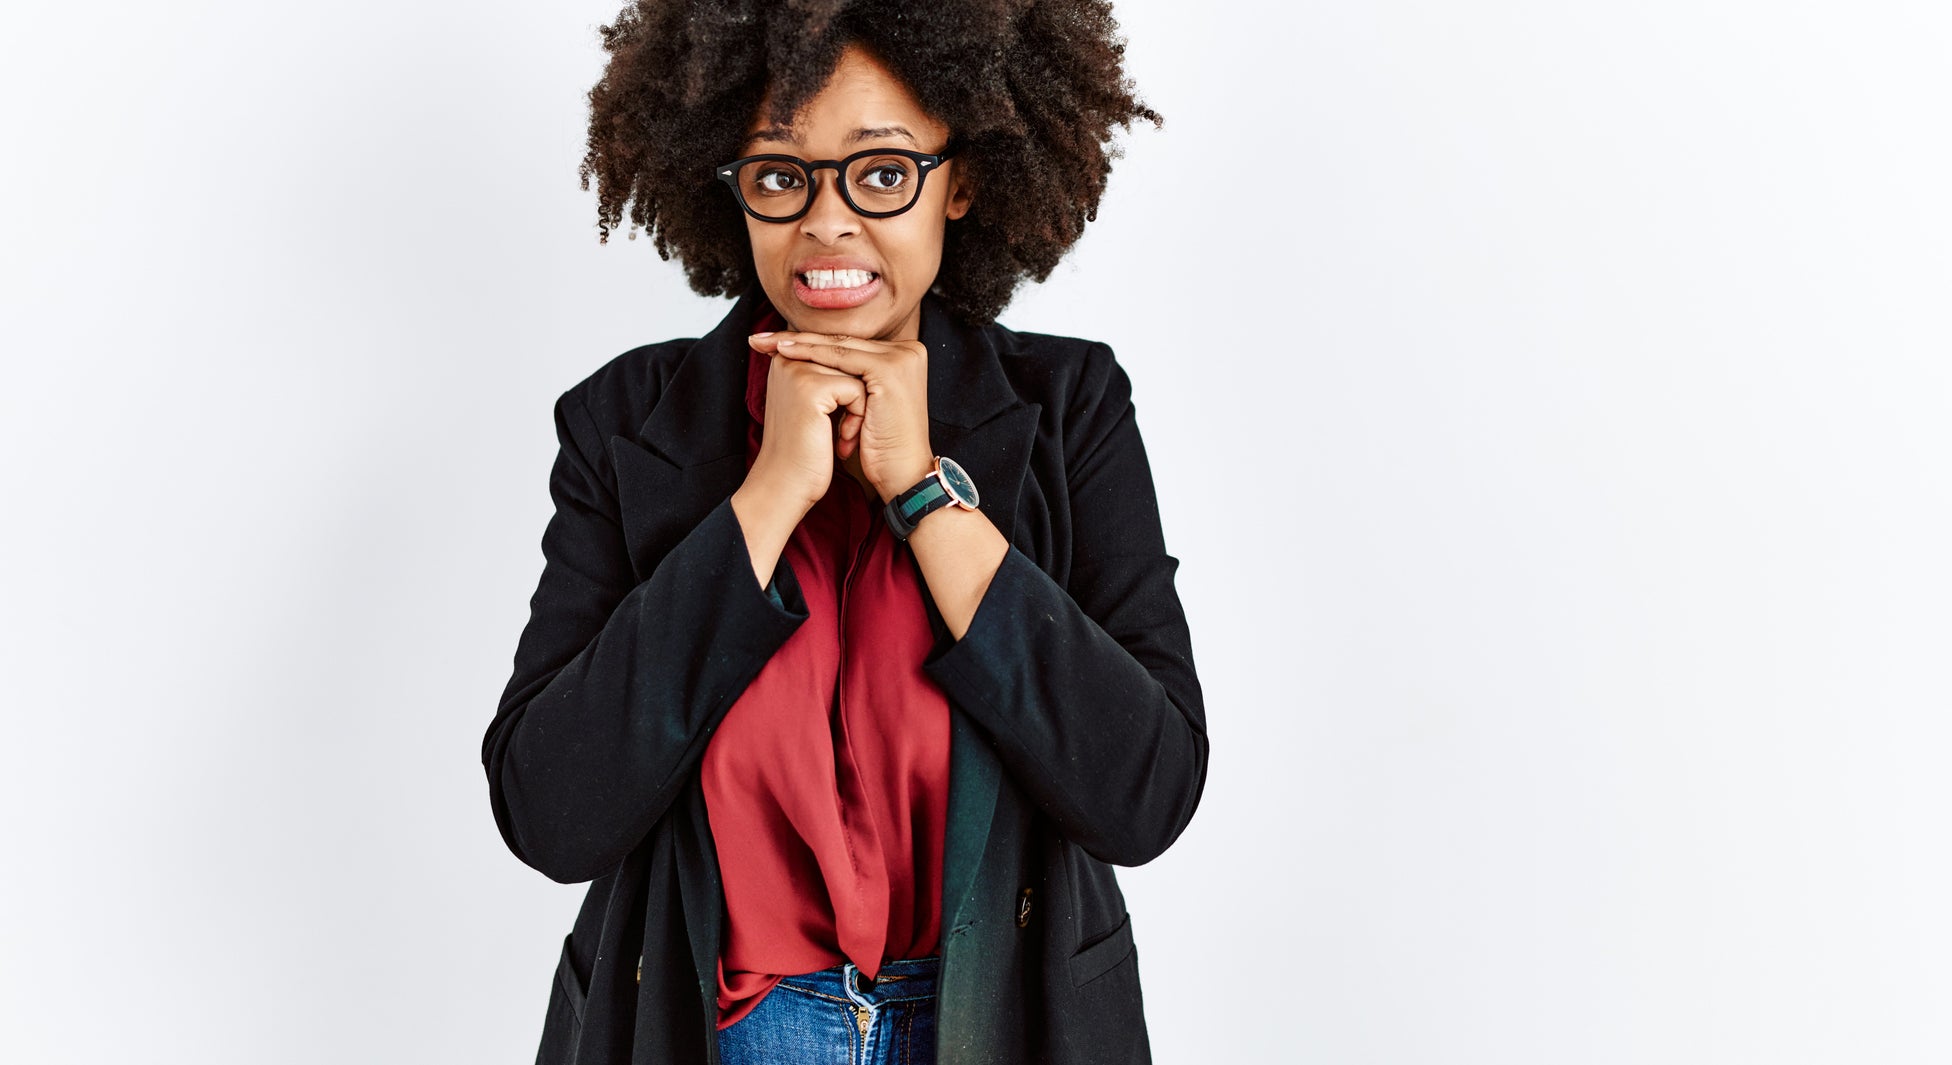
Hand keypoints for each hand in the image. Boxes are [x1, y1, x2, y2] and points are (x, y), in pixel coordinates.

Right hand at [744, 348, 867, 513]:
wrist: (786, 484)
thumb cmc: (804, 450)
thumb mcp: (814, 405)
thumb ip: (828, 376)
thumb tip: (862, 359)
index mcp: (786, 359)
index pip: (839, 358)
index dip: (847, 392)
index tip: (830, 422)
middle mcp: (788, 358)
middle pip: (849, 364)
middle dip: (854, 399)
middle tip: (841, 432)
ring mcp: (798, 371)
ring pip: (856, 375)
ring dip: (859, 409)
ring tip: (842, 436)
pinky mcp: (811, 388)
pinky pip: (857, 390)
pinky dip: (858, 417)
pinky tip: (843, 439)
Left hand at [749, 330, 935, 501]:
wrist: (902, 473)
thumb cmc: (880, 444)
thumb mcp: (864, 403)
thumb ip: (848, 376)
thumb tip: (810, 356)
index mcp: (903, 355)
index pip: (847, 345)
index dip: (810, 342)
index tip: (773, 342)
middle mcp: (908, 350)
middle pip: (842, 342)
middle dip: (798, 339)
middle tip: (760, 338)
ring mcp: (901, 357)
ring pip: (839, 347)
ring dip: (800, 344)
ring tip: (766, 343)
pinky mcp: (890, 369)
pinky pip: (841, 358)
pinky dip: (811, 354)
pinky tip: (786, 351)